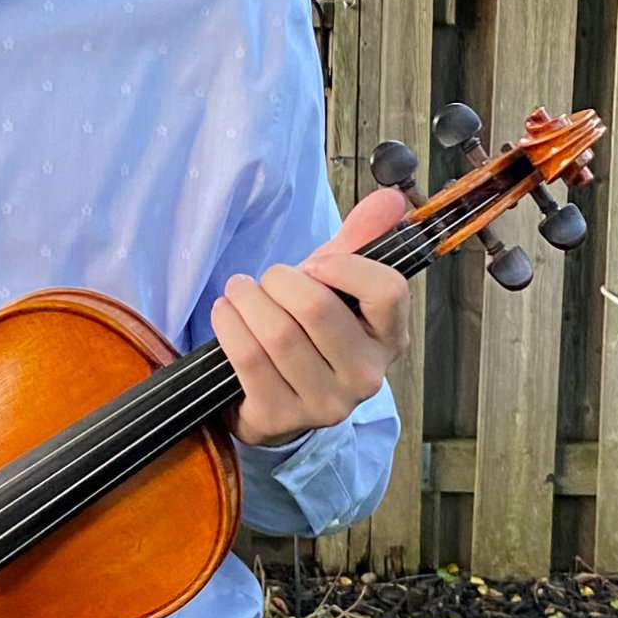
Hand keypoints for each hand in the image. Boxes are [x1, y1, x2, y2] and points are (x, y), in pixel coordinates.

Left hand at [210, 184, 410, 448]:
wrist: (275, 399)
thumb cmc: (308, 333)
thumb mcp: (335, 287)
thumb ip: (360, 241)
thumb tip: (391, 198)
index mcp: (389, 339)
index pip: (387, 291)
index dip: (344, 266)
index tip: (314, 265)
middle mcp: (366, 377)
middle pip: (317, 307)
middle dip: (279, 281)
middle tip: (266, 280)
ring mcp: (324, 405)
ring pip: (278, 333)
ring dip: (247, 300)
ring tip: (239, 293)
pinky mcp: (280, 419)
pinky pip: (247, 358)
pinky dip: (229, 326)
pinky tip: (226, 316)